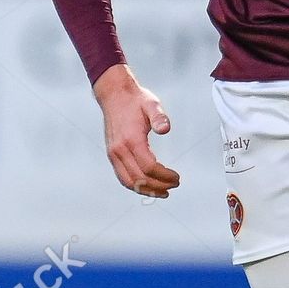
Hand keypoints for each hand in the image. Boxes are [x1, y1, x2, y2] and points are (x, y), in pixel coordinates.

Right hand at [92, 64, 180, 196]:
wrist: (114, 94)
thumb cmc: (135, 100)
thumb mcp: (151, 104)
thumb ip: (159, 117)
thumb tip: (165, 129)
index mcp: (131, 139)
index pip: (149, 167)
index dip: (164, 176)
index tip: (176, 177)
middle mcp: (119, 150)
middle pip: (140, 178)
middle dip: (159, 186)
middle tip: (174, 185)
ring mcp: (113, 153)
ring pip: (129, 182)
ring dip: (146, 190)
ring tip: (162, 192)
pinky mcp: (112, 154)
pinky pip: (122, 177)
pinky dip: (135, 185)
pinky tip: (147, 186)